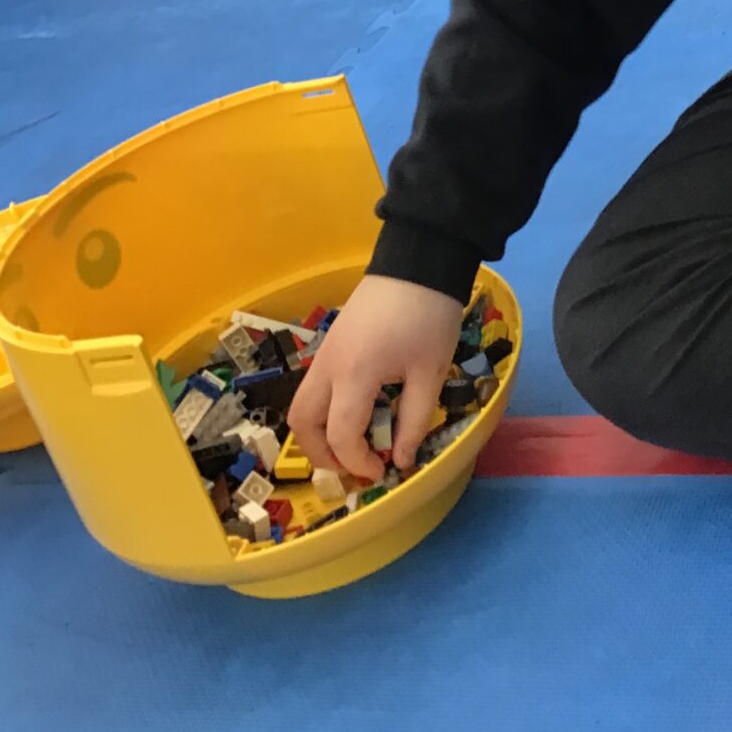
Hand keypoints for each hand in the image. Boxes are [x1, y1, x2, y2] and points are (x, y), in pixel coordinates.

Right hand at [289, 276, 463, 482]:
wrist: (419, 261)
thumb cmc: (429, 316)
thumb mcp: (430, 373)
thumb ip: (414, 420)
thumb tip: (400, 459)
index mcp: (354, 375)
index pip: (340, 435)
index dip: (358, 462)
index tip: (384, 471)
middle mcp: (328, 366)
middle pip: (301, 423)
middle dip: (321, 454)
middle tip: (355, 465)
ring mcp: (325, 352)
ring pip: (302, 404)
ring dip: (319, 433)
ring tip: (354, 444)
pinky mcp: (330, 343)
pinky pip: (315, 386)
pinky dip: (325, 410)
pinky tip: (358, 412)